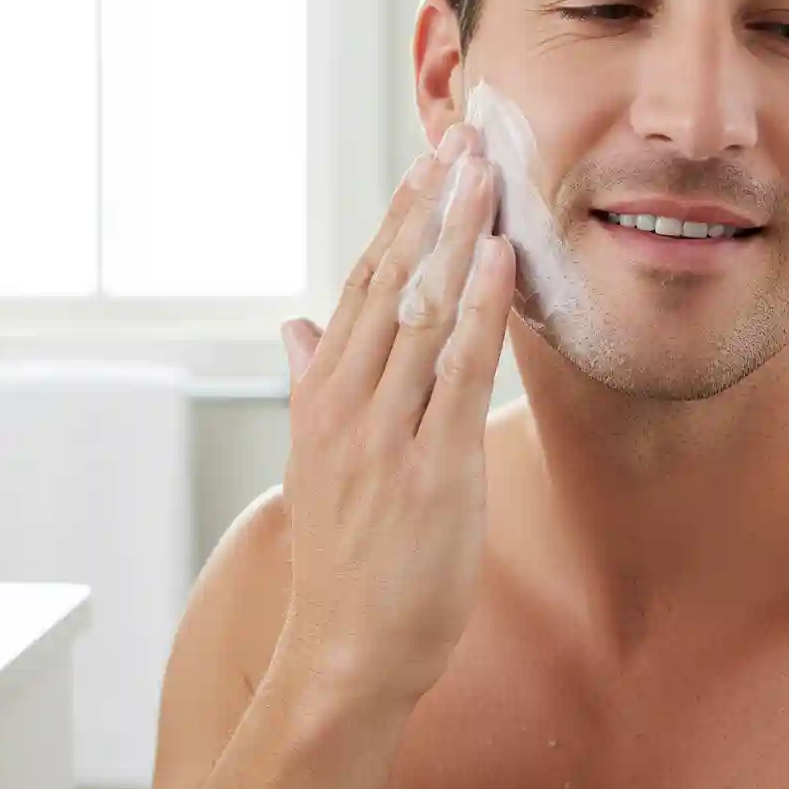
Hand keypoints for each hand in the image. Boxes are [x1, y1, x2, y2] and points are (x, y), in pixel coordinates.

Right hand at [277, 124, 514, 704]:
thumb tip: (295, 323)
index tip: (423, 169)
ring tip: (481, 175)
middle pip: (389, 284)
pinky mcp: (430, 467)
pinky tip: (494, 258)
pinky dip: (476, 310)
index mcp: (319, 396)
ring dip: (454, 237)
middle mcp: (345, 402)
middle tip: (458, 143)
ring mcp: (383, 433)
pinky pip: (455, 372)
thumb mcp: (310, 460)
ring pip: (420, 313)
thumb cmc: (340, 554)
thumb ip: (307, 381)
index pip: (360, 288)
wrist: (345, 646)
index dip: (395, 222)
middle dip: (427, 206)